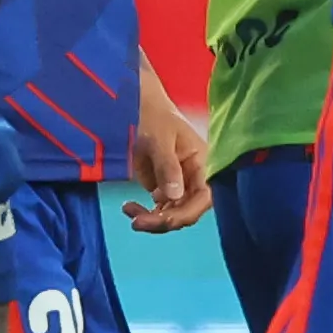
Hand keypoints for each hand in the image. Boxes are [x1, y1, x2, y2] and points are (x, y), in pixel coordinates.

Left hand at [124, 88, 209, 230]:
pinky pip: (160, 212)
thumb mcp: (160, 138)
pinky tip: (129, 207)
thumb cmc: (155, 118)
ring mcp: (181, 188)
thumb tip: (175, 195)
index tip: (160, 219)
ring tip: (128, 209)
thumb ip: (167, 165)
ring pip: (173, 216)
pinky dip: (145, 214)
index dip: (185, 214)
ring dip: (151, 220)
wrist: (141, 111)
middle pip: (188, 212)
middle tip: (136, 221)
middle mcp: (197, 180)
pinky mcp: (166, 192)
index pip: (204, 198)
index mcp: (205, 165)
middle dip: (163, 221)